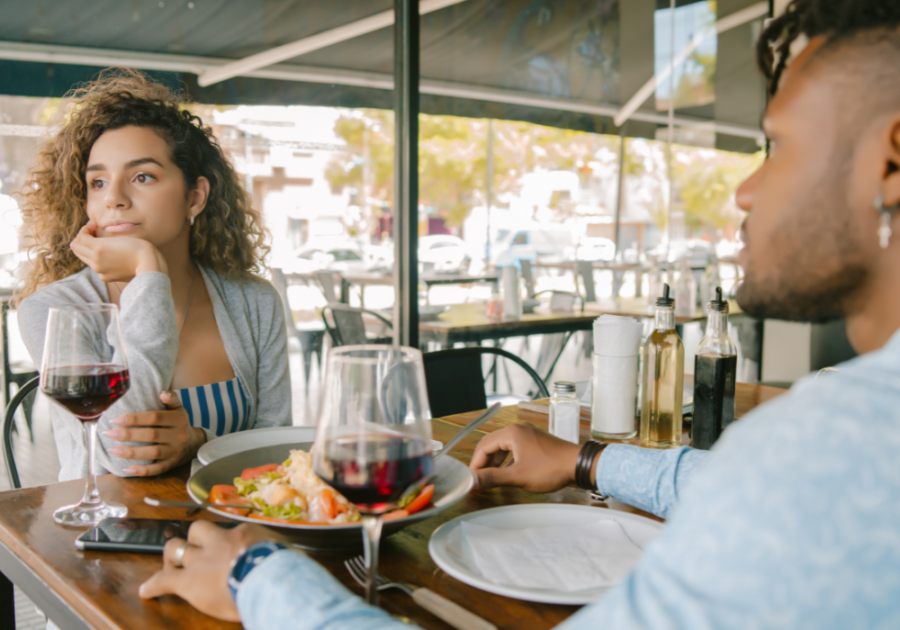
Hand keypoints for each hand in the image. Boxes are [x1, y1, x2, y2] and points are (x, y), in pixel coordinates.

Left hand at [70, 219, 166, 280]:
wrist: (151, 267)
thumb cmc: (139, 248)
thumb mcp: (118, 238)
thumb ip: (100, 237)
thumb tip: (89, 237)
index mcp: (98, 249)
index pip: (79, 237)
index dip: (86, 228)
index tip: (95, 225)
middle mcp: (95, 261)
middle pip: (76, 248)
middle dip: (83, 238)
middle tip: (95, 232)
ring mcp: (100, 271)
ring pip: (84, 257)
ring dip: (89, 248)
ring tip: (102, 242)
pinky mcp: (106, 277)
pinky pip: (95, 266)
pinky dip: (97, 258)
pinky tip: (110, 254)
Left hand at [105, 391, 206, 475]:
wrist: (195, 443)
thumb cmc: (180, 424)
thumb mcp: (179, 409)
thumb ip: (171, 399)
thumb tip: (162, 393)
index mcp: (178, 419)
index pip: (155, 417)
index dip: (135, 419)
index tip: (116, 420)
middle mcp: (178, 435)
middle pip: (151, 435)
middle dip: (128, 435)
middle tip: (109, 433)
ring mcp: (176, 451)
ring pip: (153, 452)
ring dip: (132, 452)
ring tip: (113, 450)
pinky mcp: (172, 464)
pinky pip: (157, 469)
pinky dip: (142, 471)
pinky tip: (128, 469)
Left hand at [139, 522, 279, 620]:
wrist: (268, 578)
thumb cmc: (283, 569)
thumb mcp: (287, 554)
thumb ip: (281, 554)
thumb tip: (291, 561)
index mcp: (243, 534)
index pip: (231, 534)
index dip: (227, 543)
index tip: (231, 551)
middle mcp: (219, 541)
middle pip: (197, 530)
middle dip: (193, 539)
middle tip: (192, 550)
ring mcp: (201, 559)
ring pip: (177, 549)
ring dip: (173, 556)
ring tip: (170, 565)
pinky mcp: (188, 581)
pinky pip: (164, 579)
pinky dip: (153, 585)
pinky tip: (146, 591)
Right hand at [469, 423, 581, 492]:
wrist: (579, 465)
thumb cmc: (550, 469)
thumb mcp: (518, 476)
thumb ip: (493, 478)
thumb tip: (473, 481)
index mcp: (512, 433)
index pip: (483, 446)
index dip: (476, 464)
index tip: (473, 479)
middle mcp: (519, 429)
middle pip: (493, 444)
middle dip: (484, 462)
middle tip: (480, 478)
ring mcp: (529, 434)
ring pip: (504, 446)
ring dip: (496, 462)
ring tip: (493, 477)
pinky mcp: (537, 442)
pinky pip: (516, 448)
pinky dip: (509, 460)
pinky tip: (510, 473)